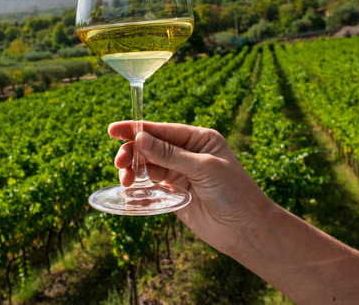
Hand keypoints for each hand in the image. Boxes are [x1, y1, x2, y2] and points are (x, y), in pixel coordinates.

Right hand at [108, 121, 273, 254]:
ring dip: (132, 170)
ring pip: (146, 165)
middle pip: (150, 146)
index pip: (161, 130)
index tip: (113, 129)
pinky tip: (130, 192)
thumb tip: (140, 138)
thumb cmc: (234, 192)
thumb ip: (170, 155)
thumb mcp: (204, 168)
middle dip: (132, 152)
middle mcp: (186, 153)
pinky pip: (150, 186)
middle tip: (119, 163)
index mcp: (198, 138)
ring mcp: (179, 173)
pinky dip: (138, 188)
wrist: (245, 229)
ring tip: (125, 180)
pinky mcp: (173, 193)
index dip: (136, 128)